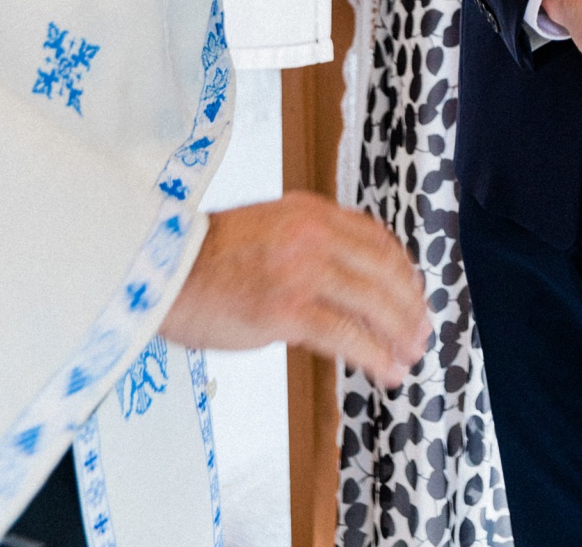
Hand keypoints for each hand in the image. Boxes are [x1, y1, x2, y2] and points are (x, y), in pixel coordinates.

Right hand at [161, 194, 430, 386]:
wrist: (160, 272)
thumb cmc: (205, 260)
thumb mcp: (267, 229)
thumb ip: (307, 243)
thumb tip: (345, 278)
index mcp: (310, 210)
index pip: (375, 238)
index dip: (400, 270)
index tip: (411, 294)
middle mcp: (314, 233)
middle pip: (383, 269)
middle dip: (409, 304)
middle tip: (420, 330)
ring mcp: (302, 269)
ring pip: (373, 302)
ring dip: (400, 332)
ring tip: (410, 355)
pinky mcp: (288, 309)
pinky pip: (348, 335)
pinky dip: (376, 355)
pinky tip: (387, 370)